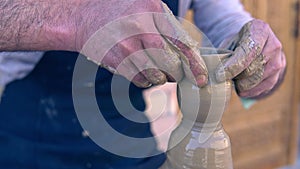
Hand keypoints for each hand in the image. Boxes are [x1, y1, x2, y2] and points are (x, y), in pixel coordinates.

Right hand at [76, 0, 207, 87]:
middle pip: (170, 65)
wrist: (83, 18)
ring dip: (159, 77)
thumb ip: (166, 23)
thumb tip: (189, 50)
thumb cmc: (119, 11)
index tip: (201, 78)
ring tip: (154, 67)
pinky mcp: (115, 62)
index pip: (182, 43)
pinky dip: (145, 80)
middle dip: (175, 72)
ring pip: (156, 76)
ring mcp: (126, 47)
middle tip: (173, 70)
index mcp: (152, 11)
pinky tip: (140, 68)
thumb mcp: (145, 4)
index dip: (194, 64)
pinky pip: (140, 81)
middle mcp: (140, 29)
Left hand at [216, 19, 285, 98]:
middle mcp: (273, 45)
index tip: (219, 75)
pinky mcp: (278, 74)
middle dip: (235, 76)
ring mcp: (278, 60)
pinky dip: (250, 91)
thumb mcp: (229, 42)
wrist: (257, 44)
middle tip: (224, 78)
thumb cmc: (238, 43)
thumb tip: (215, 71)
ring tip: (233, 81)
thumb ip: (223, 54)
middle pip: (252, 68)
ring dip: (241, 84)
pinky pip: (264, 87)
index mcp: (260, 30)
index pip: (248, 51)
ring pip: (257, 79)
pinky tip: (241, 90)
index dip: (233, 66)